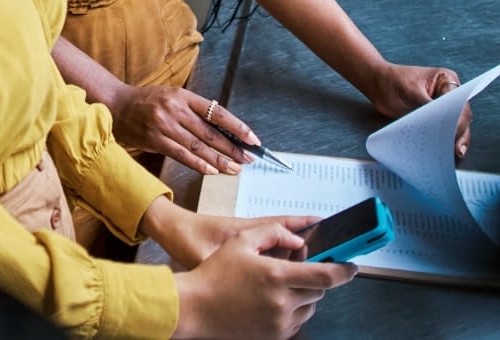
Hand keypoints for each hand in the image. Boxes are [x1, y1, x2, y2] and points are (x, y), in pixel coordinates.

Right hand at [108, 85, 257, 174]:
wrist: (115, 104)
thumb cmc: (146, 102)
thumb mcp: (171, 98)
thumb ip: (192, 112)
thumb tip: (221, 133)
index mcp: (183, 95)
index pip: (217, 112)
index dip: (237, 127)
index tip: (253, 139)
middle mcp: (175, 108)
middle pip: (210, 132)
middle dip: (233, 148)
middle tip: (249, 159)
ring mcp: (164, 124)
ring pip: (198, 146)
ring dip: (219, 160)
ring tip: (235, 169)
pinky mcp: (154, 139)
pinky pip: (180, 154)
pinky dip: (198, 164)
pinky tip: (211, 171)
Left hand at [142, 197, 317, 269]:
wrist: (169, 230)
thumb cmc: (187, 238)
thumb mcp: (210, 253)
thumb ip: (236, 261)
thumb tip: (265, 266)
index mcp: (247, 230)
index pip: (285, 224)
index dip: (307, 224)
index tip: (328, 224)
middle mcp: (251, 232)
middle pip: (287, 236)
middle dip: (309, 242)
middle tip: (330, 252)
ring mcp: (246, 240)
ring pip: (278, 246)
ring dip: (295, 253)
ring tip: (314, 267)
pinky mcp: (240, 249)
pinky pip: (267, 253)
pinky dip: (280, 260)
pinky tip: (286, 275)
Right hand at [171, 219, 355, 339]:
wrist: (195, 308)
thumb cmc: (214, 274)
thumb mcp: (241, 241)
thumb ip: (273, 233)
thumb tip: (300, 241)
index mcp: (276, 276)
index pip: (327, 276)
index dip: (345, 270)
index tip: (352, 266)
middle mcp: (282, 302)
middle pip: (319, 290)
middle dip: (315, 278)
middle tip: (298, 269)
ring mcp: (279, 322)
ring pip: (310, 306)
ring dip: (305, 294)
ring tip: (281, 285)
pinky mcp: (275, 335)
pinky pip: (298, 321)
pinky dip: (294, 309)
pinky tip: (274, 300)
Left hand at [366, 63, 472, 157]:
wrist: (378, 86)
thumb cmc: (393, 81)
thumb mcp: (410, 91)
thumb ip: (426, 104)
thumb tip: (439, 121)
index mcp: (446, 80)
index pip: (459, 101)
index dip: (459, 118)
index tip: (454, 131)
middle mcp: (448, 94)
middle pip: (461, 115)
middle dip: (460, 131)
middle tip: (457, 148)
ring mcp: (442, 107)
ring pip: (456, 125)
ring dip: (456, 139)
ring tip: (455, 153)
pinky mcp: (433, 119)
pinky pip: (443, 131)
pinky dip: (444, 141)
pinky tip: (444, 151)